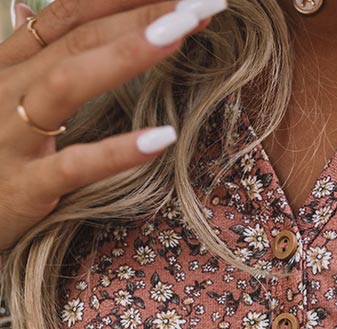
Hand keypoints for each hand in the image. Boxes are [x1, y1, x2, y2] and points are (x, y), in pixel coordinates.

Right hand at [0, 0, 219, 253]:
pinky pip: (73, 165)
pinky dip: (117, 151)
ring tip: (183, 32)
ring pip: (68, 82)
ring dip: (127, 54)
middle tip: (202, 1)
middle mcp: (9, 90)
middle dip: (141, 13)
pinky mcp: (24, 187)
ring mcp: (13, 137)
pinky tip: (163, 138)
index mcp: (10, 67)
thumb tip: (36, 14)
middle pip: (80, 38)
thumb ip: (27, 58)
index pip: (69, 14)